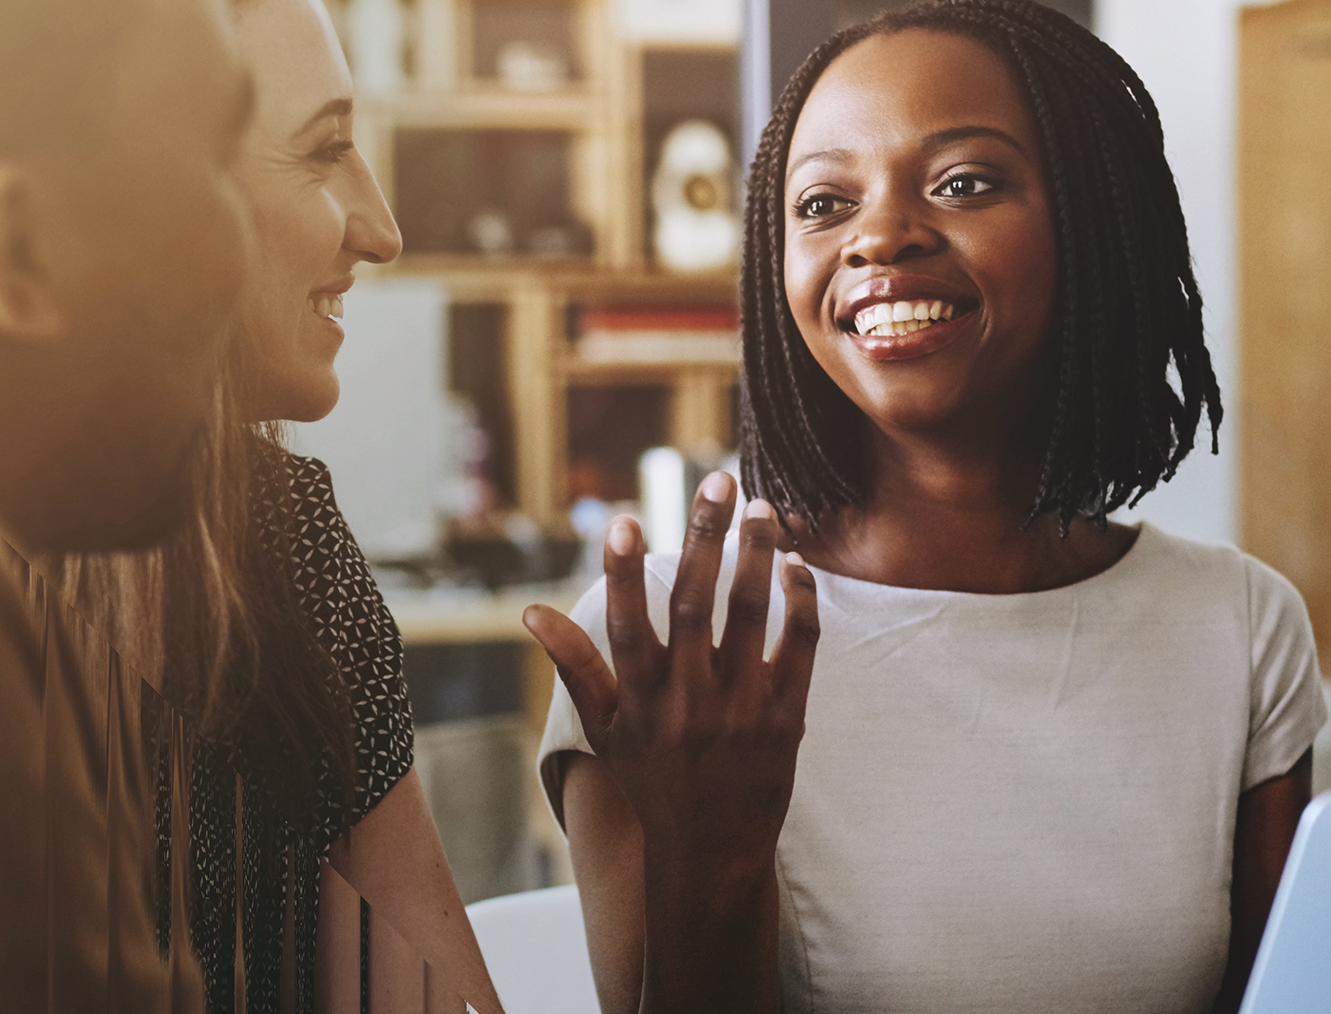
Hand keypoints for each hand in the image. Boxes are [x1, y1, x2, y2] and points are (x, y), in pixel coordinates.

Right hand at [524, 472, 819, 866]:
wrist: (713, 853)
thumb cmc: (653, 782)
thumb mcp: (605, 729)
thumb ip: (574, 664)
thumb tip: (529, 610)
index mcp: (639, 701)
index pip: (625, 624)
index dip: (620, 571)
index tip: (622, 519)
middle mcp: (688, 701)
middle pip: (694, 602)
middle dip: (704, 535)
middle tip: (716, 479)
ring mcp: (741, 709)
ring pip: (752, 615)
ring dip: (757, 554)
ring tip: (761, 507)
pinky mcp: (787, 718)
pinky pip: (801, 646)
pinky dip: (802, 601)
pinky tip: (795, 563)